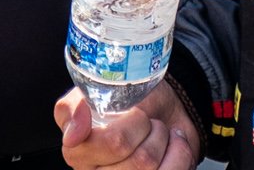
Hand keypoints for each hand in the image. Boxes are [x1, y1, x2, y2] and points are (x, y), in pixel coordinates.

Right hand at [53, 80, 198, 169]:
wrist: (162, 108)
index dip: (130, 122)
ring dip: (163, 139)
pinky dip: (180, 153)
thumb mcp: (96, 91)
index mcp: (79, 153)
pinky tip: (173, 146)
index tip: (132, 110)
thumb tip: (73, 135)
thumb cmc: (128, 100)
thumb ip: (74, 107)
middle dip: (149, 129)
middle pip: (139, 158)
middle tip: (145, 121)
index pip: (113, 144)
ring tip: (157, 133)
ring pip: (153, 166)